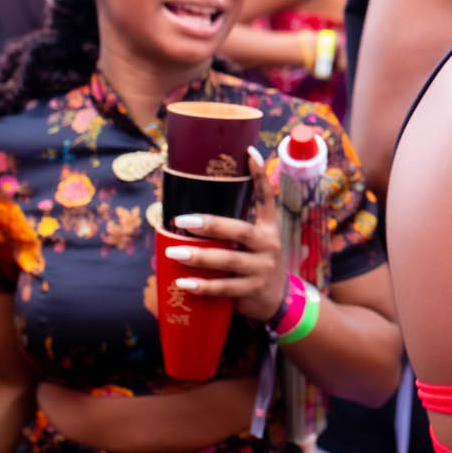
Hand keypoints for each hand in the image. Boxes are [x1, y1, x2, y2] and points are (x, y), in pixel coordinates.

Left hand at [166, 149, 289, 322]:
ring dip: (200, 256)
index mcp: (268, 227)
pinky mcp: (253, 290)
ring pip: (230, 260)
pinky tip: (183, 283)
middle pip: (240, 230)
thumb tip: (191, 211)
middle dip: (210, 224)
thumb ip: (233, 228)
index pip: (266, 198)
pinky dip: (203, 286)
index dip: (259, 176)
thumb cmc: (255, 263)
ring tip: (174, 253)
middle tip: (182, 220)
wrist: (277, 299)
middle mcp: (268, 244)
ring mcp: (262, 268)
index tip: (249, 153)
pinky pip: (225, 287)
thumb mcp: (255, 242)